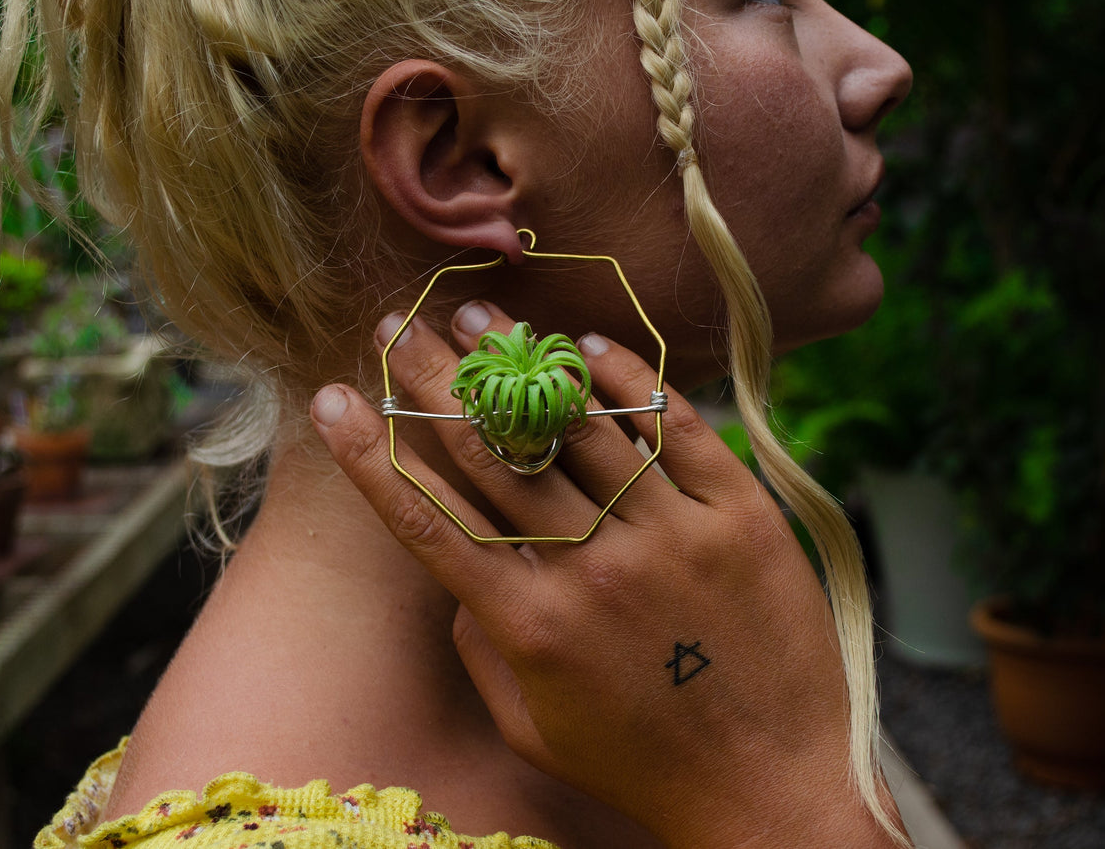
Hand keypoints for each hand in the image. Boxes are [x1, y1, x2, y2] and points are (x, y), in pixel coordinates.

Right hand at [311, 301, 900, 847]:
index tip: (332, 399)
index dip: (371, 454)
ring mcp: (671, 535)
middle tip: (400, 323)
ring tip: (482, 315)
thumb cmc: (641, 764)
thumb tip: (460, 571)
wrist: (772, 790)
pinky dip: (631, 381)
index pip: (428, 519)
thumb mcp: (531, 728)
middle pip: (493, 452)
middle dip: (433, 381)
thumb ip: (482, 646)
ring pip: (580, 424)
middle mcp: (592, 569)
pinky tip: (589, 347)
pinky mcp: (740, 517)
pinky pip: (676, 427)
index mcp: (530, 625)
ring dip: (520, 362)